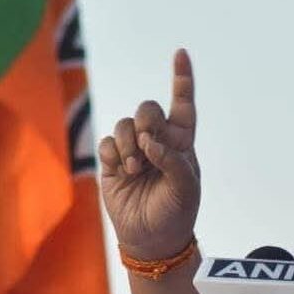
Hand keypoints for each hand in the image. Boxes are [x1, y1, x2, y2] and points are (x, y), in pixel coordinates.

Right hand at [98, 48, 200, 259]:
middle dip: (146, 121)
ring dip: (129, 143)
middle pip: (148, 110)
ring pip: (125, 125)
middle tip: (148, 144)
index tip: (181, 54)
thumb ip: (173, 160)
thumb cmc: (176, 214)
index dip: (182, 80)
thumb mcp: (185, 189)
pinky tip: (121, 170)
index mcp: (181, 145)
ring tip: (134, 169)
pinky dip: (113, 153)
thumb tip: (150, 141)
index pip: (183, 106)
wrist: (152, 240)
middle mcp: (158, 143)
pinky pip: (107, 142)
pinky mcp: (113, 162)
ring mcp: (134, 151)